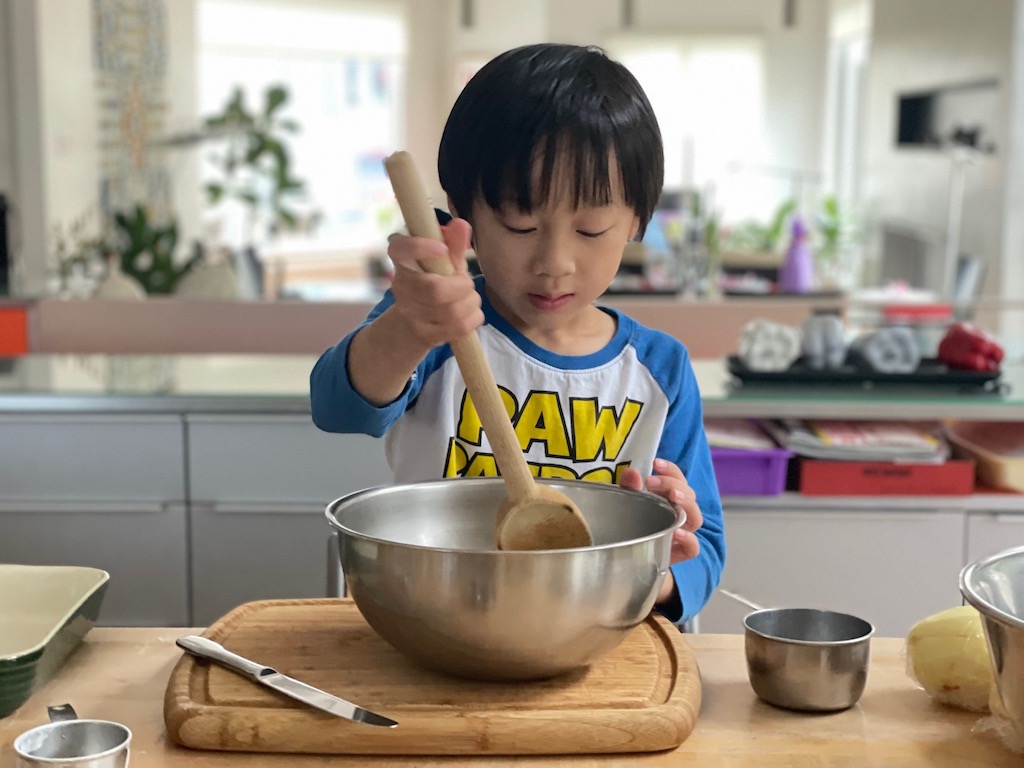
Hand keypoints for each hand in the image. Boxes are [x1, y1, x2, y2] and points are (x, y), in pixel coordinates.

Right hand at [386, 219, 482, 347]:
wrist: (415, 320)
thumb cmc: (433, 280)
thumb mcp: (442, 260)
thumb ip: (453, 243)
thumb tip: (462, 225)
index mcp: (401, 260)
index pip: (401, 249)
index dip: (422, 248)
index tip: (442, 248)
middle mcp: (400, 287)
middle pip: (435, 290)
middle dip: (463, 286)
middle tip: (467, 283)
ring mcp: (410, 314)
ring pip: (452, 311)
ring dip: (471, 302)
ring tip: (470, 298)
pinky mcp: (424, 335)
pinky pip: (459, 327)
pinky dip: (473, 317)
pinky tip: (470, 312)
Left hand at [619, 458, 703, 603]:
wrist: (623, 566)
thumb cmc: (628, 530)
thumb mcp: (625, 506)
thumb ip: (629, 490)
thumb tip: (631, 472)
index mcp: (668, 501)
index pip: (678, 481)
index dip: (672, 471)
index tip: (656, 463)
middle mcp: (678, 516)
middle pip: (689, 496)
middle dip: (673, 484)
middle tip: (651, 482)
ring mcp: (680, 536)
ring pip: (695, 518)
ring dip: (686, 504)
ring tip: (671, 498)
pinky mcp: (677, 555)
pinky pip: (693, 548)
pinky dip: (689, 539)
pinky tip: (677, 532)